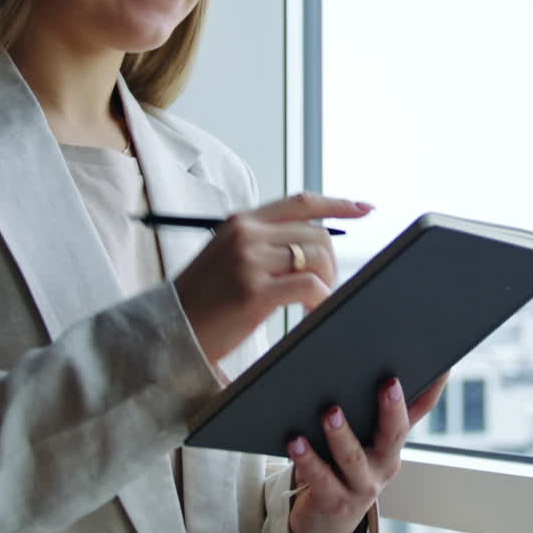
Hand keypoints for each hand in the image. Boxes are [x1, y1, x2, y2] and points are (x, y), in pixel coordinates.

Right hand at [174, 192, 372, 366]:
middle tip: (324, 289)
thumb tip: (310, 245)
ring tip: (313, 304)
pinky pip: (308, 286)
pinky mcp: (254, 290)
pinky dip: (319, 300)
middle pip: (316, 233)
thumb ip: (263, 244)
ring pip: (316, 257)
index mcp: (242, 222)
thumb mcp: (228, 257)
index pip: (302, 202)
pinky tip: (310, 313)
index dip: (337, 204)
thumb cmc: (202, 300)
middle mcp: (247, 234)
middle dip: (331, 263)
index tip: (364, 209)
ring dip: (326, 283)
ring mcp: (249, 260)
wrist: (169, 329)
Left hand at [287, 374, 447, 532]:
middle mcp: (384, 464)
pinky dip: (308, 459)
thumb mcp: (367, 443)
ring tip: (331, 412)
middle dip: (392, 408)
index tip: (441, 365)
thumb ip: (378, 411)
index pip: (418, 412)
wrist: (327, 524)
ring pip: (353, 458)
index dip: (432, 389)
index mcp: (393, 443)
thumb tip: (386, 369)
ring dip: (342, 434)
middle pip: (394, 435)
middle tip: (389, 383)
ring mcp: (361, 486)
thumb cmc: (345, 471)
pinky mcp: (334, 501)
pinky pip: (321, 479)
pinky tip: (296, 441)